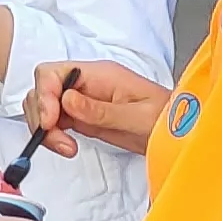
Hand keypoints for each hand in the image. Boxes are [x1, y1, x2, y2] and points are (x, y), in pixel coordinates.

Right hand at [27, 60, 170, 157]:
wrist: (179, 133)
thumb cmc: (168, 119)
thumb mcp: (138, 116)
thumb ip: (101, 109)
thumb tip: (67, 100)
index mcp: (99, 74)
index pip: (53, 72)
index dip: (45, 94)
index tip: (50, 121)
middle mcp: (86, 84)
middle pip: (43, 89)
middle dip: (42, 114)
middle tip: (55, 138)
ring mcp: (82, 101)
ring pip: (44, 106)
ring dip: (45, 128)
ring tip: (65, 147)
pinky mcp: (82, 117)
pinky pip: (55, 122)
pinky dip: (52, 135)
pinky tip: (67, 147)